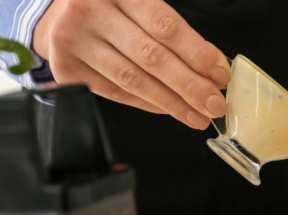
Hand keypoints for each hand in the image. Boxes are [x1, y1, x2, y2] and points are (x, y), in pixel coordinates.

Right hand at [33, 0, 230, 128]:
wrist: (53, 14)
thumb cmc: (109, 8)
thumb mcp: (136, 3)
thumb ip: (173, 30)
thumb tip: (214, 67)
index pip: (165, 26)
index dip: (196, 53)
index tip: (220, 75)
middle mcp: (90, 11)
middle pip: (152, 57)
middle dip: (190, 86)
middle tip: (215, 104)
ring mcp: (74, 41)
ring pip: (134, 80)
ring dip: (173, 103)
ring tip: (198, 116)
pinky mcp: (67, 69)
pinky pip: (118, 94)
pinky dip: (149, 104)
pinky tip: (171, 110)